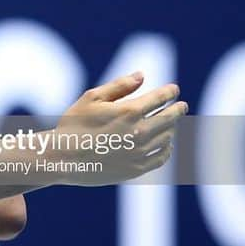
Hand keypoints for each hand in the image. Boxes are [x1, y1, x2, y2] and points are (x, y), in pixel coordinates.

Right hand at [49, 71, 187, 184]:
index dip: (170, 92)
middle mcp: (139, 131)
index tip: (174, 90)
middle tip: (182, 106)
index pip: (160, 98)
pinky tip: (165, 145)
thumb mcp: (92, 98)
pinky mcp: (136, 169)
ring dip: (171, 128)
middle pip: (169, 118)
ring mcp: (139, 152)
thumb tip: (142, 76)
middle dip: (178, 109)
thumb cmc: (73, 124)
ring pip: (167, 137)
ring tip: (169, 124)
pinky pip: (161, 157)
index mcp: (129, 111)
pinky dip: (166, 149)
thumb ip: (119, 86)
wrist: (62, 158)